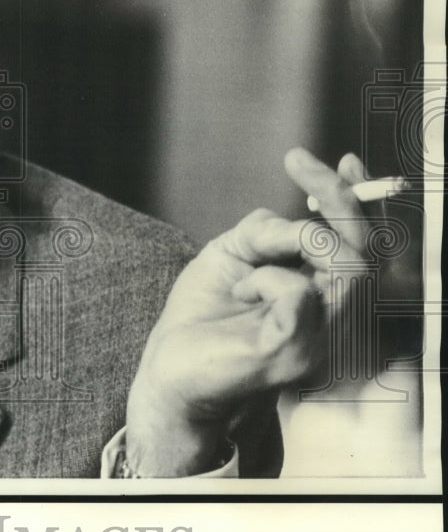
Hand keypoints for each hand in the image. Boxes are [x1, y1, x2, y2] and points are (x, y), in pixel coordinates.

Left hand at [125, 148, 369, 475]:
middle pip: (363, 251)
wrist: (168, 373)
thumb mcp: (231, 259)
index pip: (359, 246)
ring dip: (292, 240)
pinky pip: (298, 290)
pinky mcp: (295, 350)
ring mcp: (320, 340)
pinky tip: (239, 292)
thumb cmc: (199, 319)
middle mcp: (331, 322)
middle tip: (299, 161)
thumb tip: (296, 215)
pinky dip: (263, 278)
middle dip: (336, 196)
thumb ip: (266, 234)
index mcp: (319, 297)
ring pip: (343, 266)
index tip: (322, 158)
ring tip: (248, 259)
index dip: (349, 197)